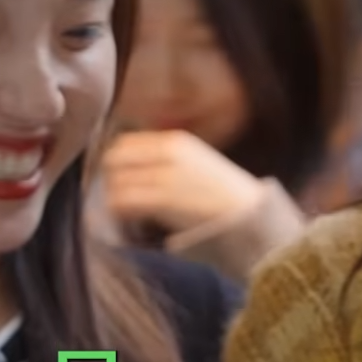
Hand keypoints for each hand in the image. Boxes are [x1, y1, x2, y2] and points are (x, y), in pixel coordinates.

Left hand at [101, 129, 266, 235]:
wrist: (250, 215)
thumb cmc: (224, 195)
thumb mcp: (195, 163)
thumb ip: (165, 160)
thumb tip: (129, 168)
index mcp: (176, 140)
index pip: (124, 142)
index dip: (116, 161)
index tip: (119, 178)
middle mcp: (168, 152)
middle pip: (114, 159)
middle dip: (111, 178)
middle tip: (119, 196)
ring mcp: (166, 175)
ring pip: (115, 182)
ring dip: (114, 198)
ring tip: (126, 212)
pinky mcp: (164, 200)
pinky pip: (122, 202)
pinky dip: (118, 212)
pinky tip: (128, 220)